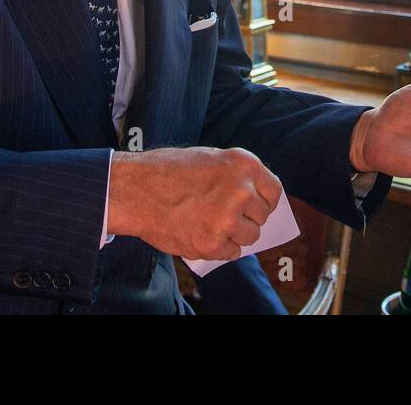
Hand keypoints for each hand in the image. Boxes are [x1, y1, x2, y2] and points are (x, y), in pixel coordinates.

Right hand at [107, 147, 281, 260]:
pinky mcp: (212, 243)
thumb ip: (237, 177)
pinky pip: (232, 253)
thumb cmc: (168, 171)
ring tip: (211, 223)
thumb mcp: (211, 158)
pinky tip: (201, 233)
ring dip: (235, 235)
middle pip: (262, 216)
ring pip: (251, 237)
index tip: (255, 206)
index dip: (264, 201)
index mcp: (244, 165)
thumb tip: (255, 201)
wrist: (135, 189)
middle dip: (247, 218)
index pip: (275, 191)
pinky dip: (220, 249)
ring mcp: (228, 219)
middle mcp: (241, 191)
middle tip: (224, 214)